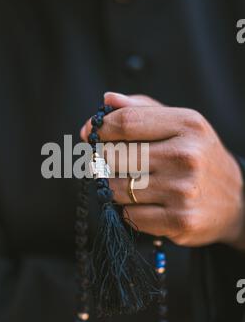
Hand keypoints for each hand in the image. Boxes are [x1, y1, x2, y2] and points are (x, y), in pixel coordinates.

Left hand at [81, 92, 244, 249]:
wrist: (237, 200)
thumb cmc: (198, 156)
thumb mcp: (180, 124)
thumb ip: (141, 109)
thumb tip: (106, 100)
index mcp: (187, 124)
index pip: (126, 122)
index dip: (101, 129)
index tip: (92, 133)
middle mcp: (186, 156)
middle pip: (114, 156)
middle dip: (103, 160)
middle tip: (109, 162)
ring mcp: (183, 191)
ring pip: (116, 188)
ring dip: (114, 187)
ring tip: (129, 183)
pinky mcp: (180, 221)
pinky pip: (130, 216)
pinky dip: (129, 211)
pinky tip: (144, 203)